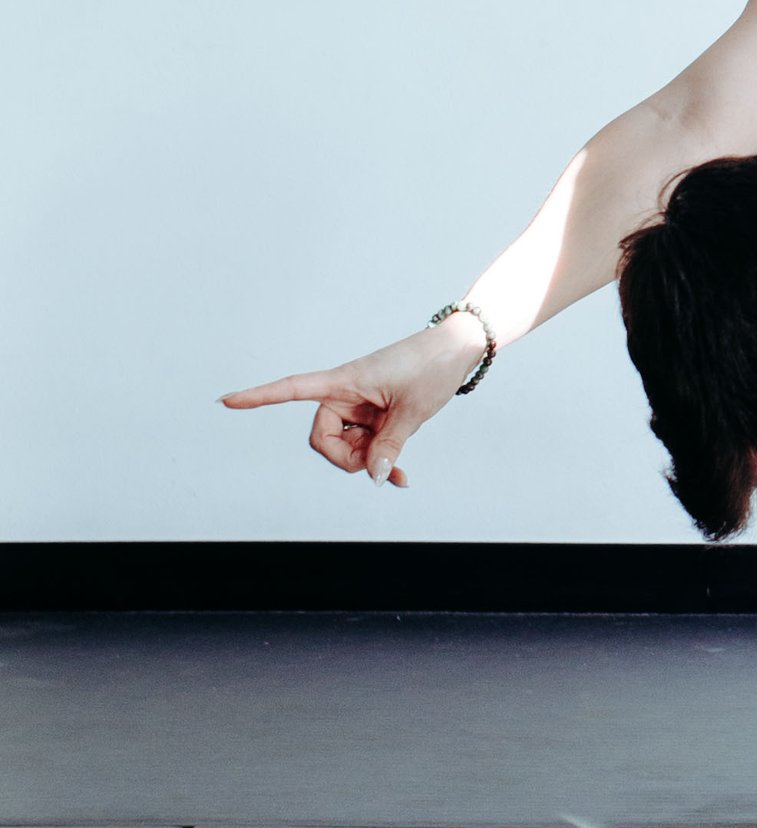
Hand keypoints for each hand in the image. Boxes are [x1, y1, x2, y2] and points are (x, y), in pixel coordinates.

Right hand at [220, 324, 476, 486]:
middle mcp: (346, 393)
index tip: (225, 401)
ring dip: (369, 459)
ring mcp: (360, 405)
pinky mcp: (375, 414)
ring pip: (346, 447)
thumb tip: (373, 478)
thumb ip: (389, 446)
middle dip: (346, 458)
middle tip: (380, 462)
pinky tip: (400, 477)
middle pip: (323, 438)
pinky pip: (366, 446)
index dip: (259, 397)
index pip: (292, 389)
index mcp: (344, 381)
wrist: (461, 349)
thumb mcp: (413, 411)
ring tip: (399, 461)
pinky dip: (380, 461)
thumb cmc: (433, 367)